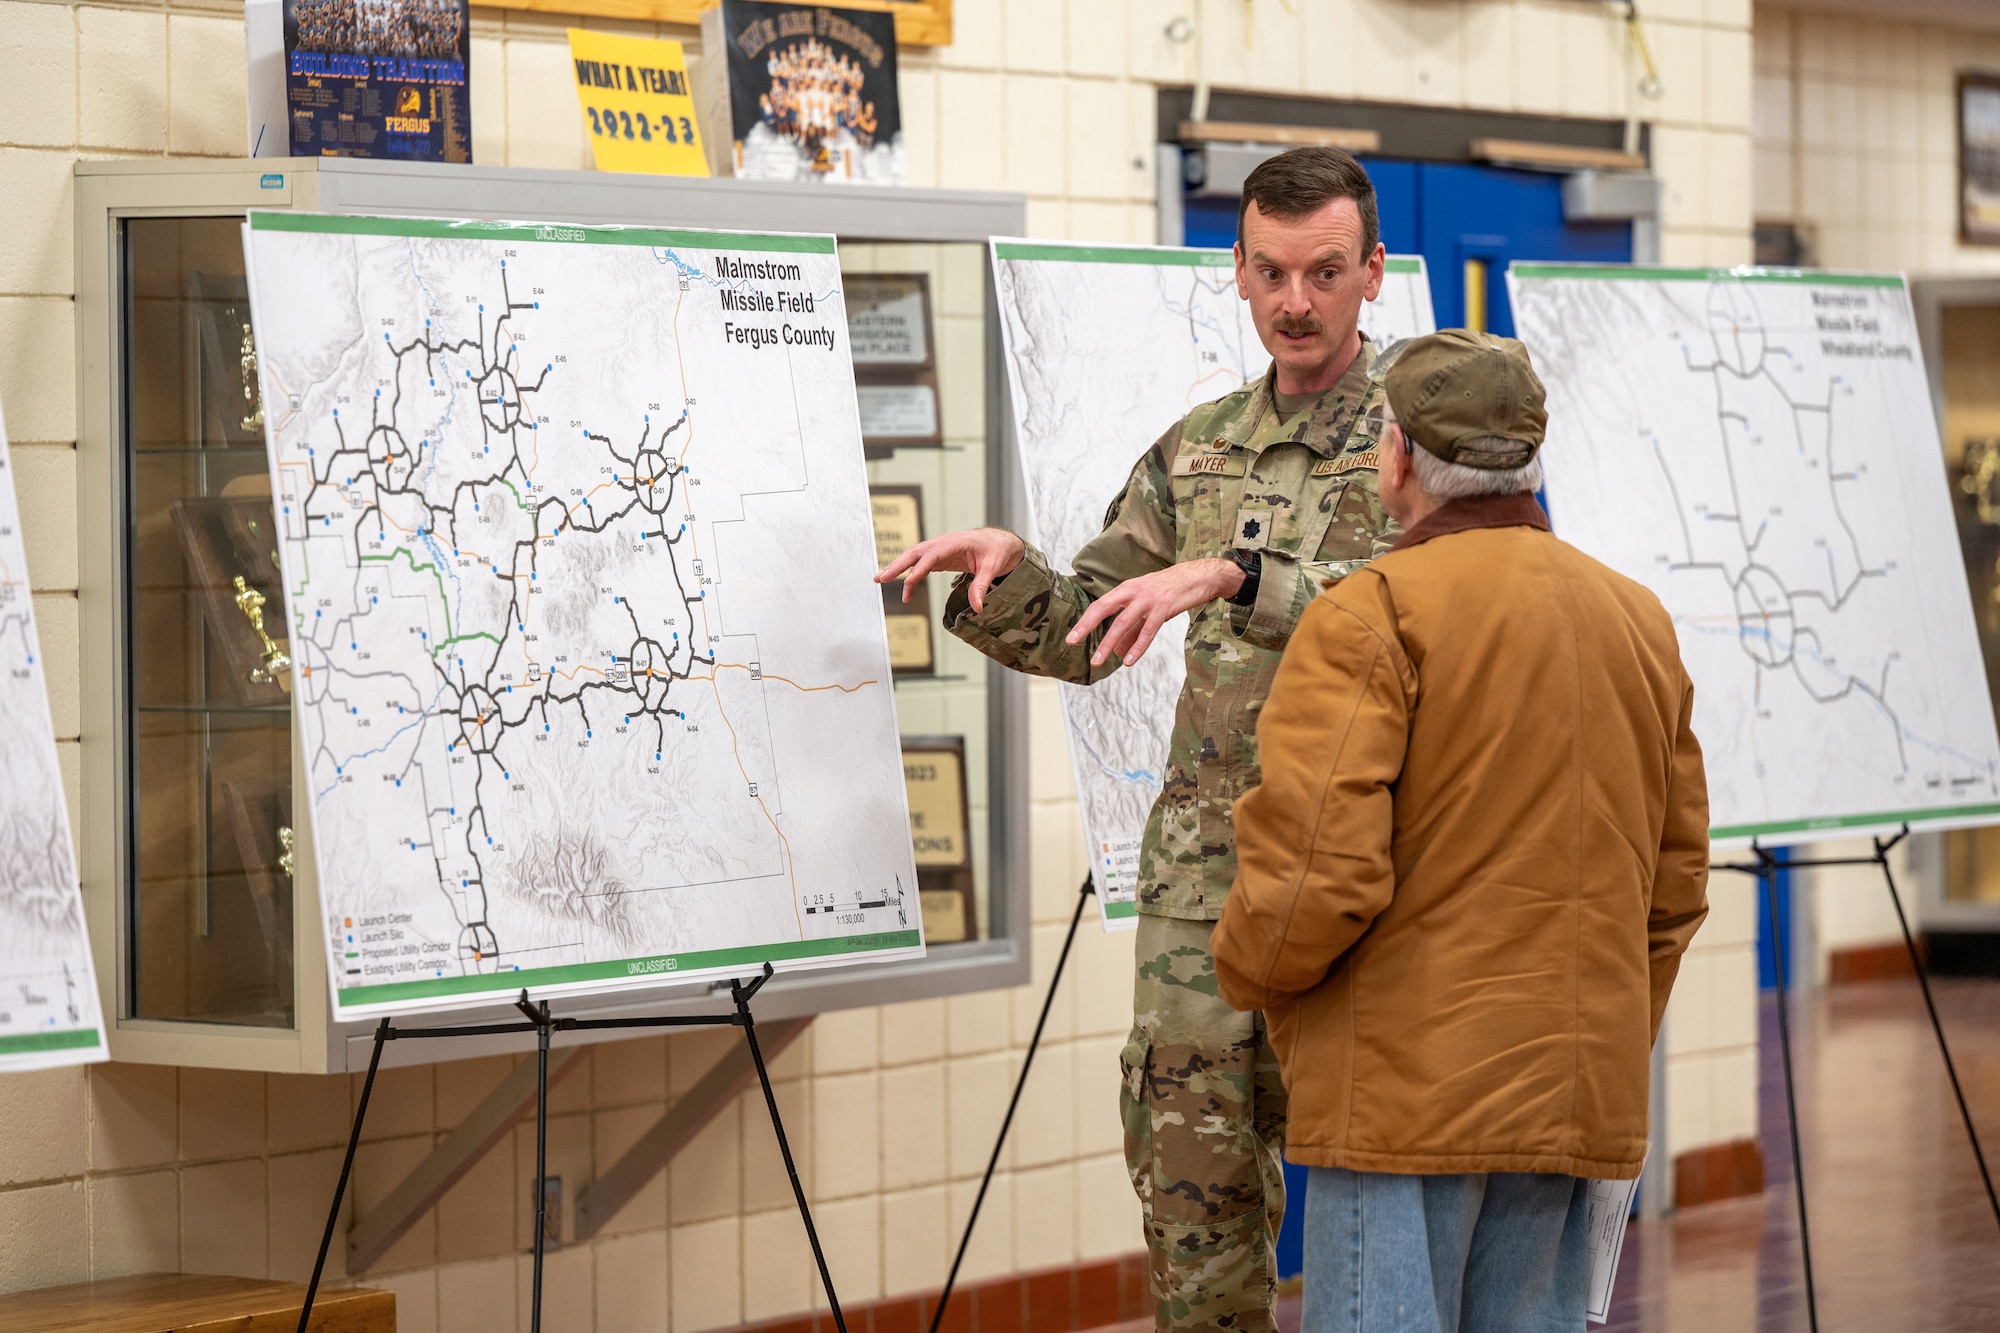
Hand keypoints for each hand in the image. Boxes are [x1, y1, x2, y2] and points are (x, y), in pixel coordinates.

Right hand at [875, 527, 1026, 613]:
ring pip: (914, 557)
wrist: (1001, 542)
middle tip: (881, 577)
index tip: (908, 582)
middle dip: (897, 565)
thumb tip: (977, 607)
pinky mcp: (941, 557)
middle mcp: (944, 543)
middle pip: (915, 552)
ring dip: (898, 568)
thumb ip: (981, 586)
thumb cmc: (997, 550)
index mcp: (955, 542)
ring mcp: (940, 549)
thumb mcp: (993, 568)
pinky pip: (922, 565)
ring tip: (881, 579)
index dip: (919, 568)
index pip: (932, 555)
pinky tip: (907, 591)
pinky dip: (912, 576)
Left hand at [1066, 558, 1244, 666]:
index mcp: (1126, 588)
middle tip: (1072, 642)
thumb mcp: (1147, 606)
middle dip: (1086, 626)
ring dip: (1108, 643)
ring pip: (1123, 623)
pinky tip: (1128, 660)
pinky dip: (1137, 647)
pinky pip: (1147, 631)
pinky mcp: (1163, 608)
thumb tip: (1117, 650)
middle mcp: (1133, 591)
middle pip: (1104, 609)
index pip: (1100, 605)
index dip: (1085, 621)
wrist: (1198, 577)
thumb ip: (1132, 628)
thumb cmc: (1170, 591)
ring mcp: (1148, 599)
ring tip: (1098, 660)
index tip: (1072, 637)